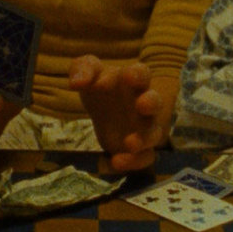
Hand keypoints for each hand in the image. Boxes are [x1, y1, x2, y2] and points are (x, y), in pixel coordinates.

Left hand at [70, 56, 166, 171]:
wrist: (104, 110)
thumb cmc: (100, 86)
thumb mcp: (87, 72)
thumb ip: (83, 69)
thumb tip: (76, 83)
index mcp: (133, 80)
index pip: (142, 73)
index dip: (137, 75)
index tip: (128, 76)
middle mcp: (144, 103)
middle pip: (156, 102)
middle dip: (151, 103)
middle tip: (142, 105)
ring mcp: (144, 127)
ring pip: (154, 134)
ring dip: (144, 139)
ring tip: (129, 143)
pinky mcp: (140, 148)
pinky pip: (146, 158)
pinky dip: (134, 162)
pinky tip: (116, 162)